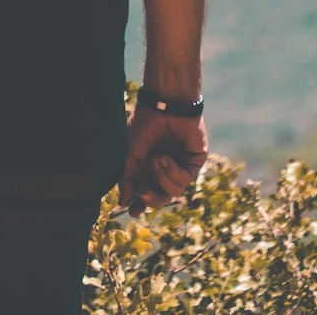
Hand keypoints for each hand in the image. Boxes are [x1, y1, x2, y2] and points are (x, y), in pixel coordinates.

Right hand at [117, 100, 208, 218]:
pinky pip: (184, 180)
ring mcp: (180, 166)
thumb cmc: (144, 124)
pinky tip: (166, 157)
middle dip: (153, 198)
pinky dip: (173, 172)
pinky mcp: (194, 163)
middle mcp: (164, 169)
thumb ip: (127, 179)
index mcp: (147, 167)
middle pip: (161, 198)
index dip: (141, 205)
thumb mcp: (129, 153)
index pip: (146, 193)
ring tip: (157, 158)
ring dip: (162, 177)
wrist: (163, 104)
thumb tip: (122, 203)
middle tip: (144, 191)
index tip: (134, 213)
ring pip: (174, 192)